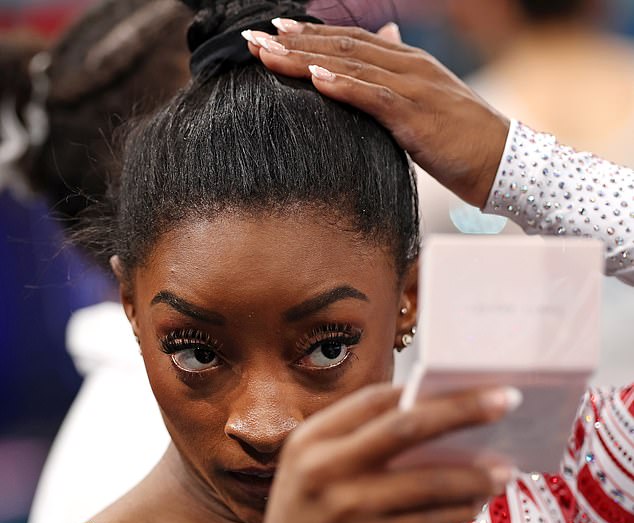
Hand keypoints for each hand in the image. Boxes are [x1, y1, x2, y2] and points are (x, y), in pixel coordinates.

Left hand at [244, 21, 509, 208]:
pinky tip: (315, 78)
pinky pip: (374, 96)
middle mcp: (407, 66)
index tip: (275, 33)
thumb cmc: (463, 143)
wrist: (503, 161)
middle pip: (342, 47)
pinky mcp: (417, 115)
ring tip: (268, 54)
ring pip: (350, 66)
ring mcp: (413, 88)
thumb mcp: (425, 110)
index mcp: (407, 64)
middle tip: (253, 39)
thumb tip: (367, 82)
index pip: (351, 43)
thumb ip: (395, 92)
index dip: (312, 36)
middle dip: (295, 42)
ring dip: (306, 58)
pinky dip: (343, 86)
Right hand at [251, 384, 518, 522]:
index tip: (467, 383)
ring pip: (429, 481)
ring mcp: (348, 509)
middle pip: (405, 427)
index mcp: (312, 439)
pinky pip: (431, 521)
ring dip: (475, 474)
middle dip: (462, 410)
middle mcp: (325, 469)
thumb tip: (438, 416)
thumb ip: (359, 440)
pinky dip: (460, 509)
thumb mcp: (315, 466)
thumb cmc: (311, 512)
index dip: (424, 389)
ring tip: (506, 469)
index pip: (375, 399)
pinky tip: (477, 503)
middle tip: (507, 400)